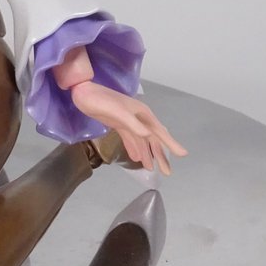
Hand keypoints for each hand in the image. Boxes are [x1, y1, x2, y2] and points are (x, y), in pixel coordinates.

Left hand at [70, 80, 186, 174]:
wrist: (83, 93)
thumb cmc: (100, 100)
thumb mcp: (116, 111)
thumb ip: (132, 124)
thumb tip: (148, 135)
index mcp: (142, 114)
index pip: (159, 132)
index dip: (170, 143)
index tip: (182, 154)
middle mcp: (138, 118)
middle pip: (153, 139)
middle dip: (160, 155)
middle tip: (167, 172)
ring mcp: (129, 122)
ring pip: (142, 141)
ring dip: (148, 154)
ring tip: (152, 169)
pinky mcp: (119, 124)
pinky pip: (131, 139)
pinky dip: (135, 148)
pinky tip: (137, 158)